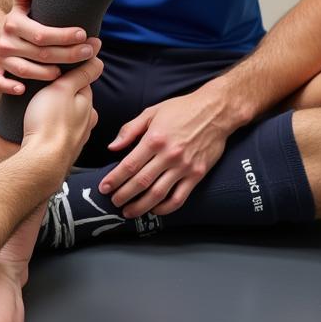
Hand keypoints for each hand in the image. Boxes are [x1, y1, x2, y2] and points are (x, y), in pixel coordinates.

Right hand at [0, 0, 99, 94]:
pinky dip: (8, 87)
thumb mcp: (20, 4)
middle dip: (68, 54)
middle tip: (89, 53)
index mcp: (14, 24)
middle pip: (40, 53)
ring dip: (46, 73)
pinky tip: (23, 90)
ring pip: (24, 70)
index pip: (42, 33)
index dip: (64, 35)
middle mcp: (5, 42)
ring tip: (66, 73)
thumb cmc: (16, 20)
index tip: (83, 35)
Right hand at [21, 56, 101, 170]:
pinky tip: (39, 130)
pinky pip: (57, 135)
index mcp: (88, 104)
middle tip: (41, 94)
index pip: (82, 82)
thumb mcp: (63, 88)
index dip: (66, 75)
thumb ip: (80, 74)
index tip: (53, 73)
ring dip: (55, 115)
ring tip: (38, 113)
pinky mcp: (64, 152)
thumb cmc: (49, 123)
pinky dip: (50, 131)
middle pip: (74, 102)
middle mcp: (87, 123)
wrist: (40, 162)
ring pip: (66, 120)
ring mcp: (76, 139)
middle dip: (61, 97)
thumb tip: (98, 59)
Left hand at [98, 87, 231, 217]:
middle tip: (113, 202)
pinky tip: (154, 210)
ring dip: (141, 206)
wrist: (215, 112)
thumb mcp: (151, 112)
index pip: (129, 165)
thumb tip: (112, 147)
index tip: (104, 188)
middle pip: (141, 182)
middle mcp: (169, 155)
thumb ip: (129, 130)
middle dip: (124, 195)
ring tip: (128, 212)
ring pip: (158, 194)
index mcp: (154, 139)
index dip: (114, 179)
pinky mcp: (197, 175)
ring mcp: (184, 167)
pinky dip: (165, 208)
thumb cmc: (182, 109)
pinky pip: (179, 198)